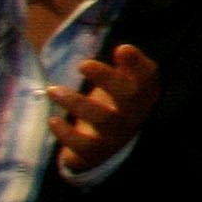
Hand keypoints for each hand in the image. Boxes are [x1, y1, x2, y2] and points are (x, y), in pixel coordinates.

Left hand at [47, 44, 159, 175]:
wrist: (101, 147)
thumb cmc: (111, 105)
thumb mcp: (120, 84)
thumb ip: (124, 66)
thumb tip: (123, 49)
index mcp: (143, 95)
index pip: (149, 77)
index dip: (138, 64)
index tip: (121, 49)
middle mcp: (134, 116)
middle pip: (129, 97)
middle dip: (107, 79)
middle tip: (83, 64)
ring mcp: (115, 136)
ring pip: (104, 120)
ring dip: (77, 103)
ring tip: (52, 90)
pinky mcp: (95, 152)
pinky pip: (83, 145)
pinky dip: (66, 133)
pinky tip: (53, 120)